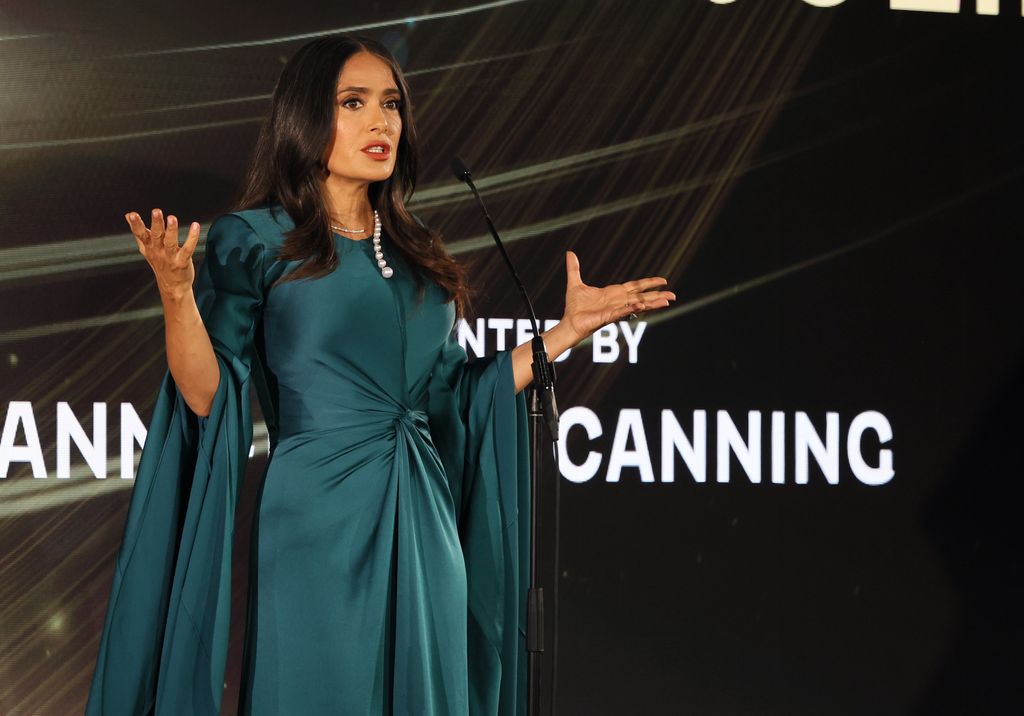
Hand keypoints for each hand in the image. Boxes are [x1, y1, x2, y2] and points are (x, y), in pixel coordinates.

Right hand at [127, 208, 200, 301]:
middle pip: (156, 236)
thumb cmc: (160, 263)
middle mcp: (158, 251)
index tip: (132, 214)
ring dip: (171, 230)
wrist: (172, 286)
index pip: (140, 234)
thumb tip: (128, 216)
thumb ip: (138, 232)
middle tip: (156, 211)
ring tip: (172, 218)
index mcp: (149, 246)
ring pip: (170, 242)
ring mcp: (170, 257)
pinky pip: (188, 248)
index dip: (136, 225)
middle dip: (156, 223)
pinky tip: (195, 226)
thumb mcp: (146, 248)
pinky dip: (192, 237)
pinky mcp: (182, 261)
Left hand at [560, 250, 675, 344]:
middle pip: (642, 296)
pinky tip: (642, 305)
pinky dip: (632, 308)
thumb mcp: (575, 283)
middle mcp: (618, 302)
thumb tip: (570, 253)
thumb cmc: (574, 307)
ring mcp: (615, 309)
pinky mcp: (608, 316)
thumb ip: (574, 268)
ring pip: (637, 304)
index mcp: (614, 293)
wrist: (569, 322)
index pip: (636, 287)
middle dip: (657, 295)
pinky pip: (622, 311)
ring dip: (652, 303)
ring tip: (667, 301)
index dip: (649, 283)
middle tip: (673, 295)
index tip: (663, 281)